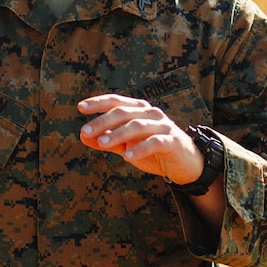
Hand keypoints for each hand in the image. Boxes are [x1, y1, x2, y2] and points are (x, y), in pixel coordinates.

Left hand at [78, 94, 204, 184]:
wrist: (185, 164)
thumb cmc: (153, 151)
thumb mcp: (126, 146)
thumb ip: (107, 140)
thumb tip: (82, 136)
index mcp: (138, 110)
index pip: (116, 102)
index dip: (98, 103)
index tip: (80, 107)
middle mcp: (150, 113)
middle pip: (123, 112)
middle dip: (102, 122)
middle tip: (85, 132)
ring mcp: (163, 126)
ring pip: (138, 125)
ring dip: (118, 134)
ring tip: (102, 144)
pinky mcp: (173, 141)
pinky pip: (155, 142)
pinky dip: (140, 148)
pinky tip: (127, 157)